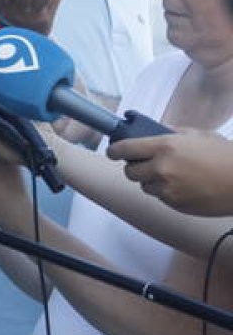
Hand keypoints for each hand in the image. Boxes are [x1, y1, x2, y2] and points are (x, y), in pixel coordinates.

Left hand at [107, 130, 232, 216]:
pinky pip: (161, 198)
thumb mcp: (197, 135)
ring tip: (171, 175)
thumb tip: (151, 130)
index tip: (112, 151)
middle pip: (130, 171)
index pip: (124, 149)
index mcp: (164, 146)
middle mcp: (161, 168)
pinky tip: (184, 186)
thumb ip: (170, 132)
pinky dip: (166, 192)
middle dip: (135, 167)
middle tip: (145, 164)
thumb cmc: (224, 155)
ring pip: (145, 186)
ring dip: (152, 181)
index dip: (114, 150)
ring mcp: (168, 189)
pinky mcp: (176, 204)